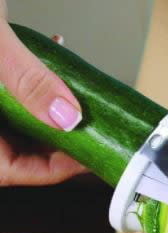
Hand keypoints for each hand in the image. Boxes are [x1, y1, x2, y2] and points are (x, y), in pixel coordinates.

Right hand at [0, 2, 84, 185]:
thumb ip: (28, 79)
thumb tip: (67, 118)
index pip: (10, 169)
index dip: (51, 170)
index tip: (86, 159)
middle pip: (14, 149)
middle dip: (55, 140)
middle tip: (92, 132)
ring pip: (14, 122)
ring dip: (47, 110)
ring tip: (76, 99)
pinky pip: (6, 96)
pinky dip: (30, 84)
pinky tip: (51, 60)